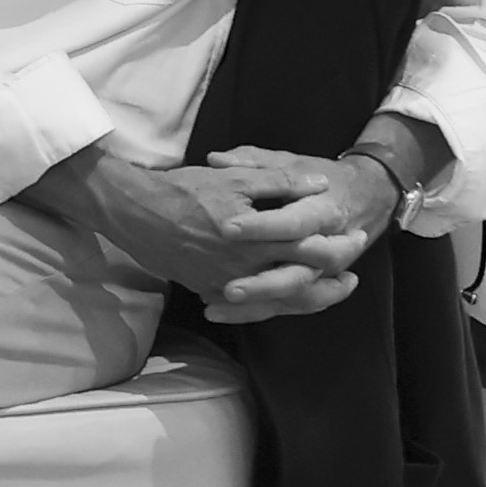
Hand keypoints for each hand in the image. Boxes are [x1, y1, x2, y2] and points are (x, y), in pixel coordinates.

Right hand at [77, 146, 378, 321]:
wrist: (132, 212)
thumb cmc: (182, 190)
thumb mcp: (232, 177)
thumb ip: (280, 182)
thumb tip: (319, 185)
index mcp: (256, 237)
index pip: (312, 246)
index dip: (338, 242)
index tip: (354, 233)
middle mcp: (246, 268)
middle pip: (304, 281)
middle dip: (333, 278)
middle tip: (354, 272)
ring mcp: (227, 285)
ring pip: (282, 301)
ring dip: (312, 298)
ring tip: (333, 292)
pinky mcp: (209, 291)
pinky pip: (251, 309)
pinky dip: (275, 306)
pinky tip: (288, 300)